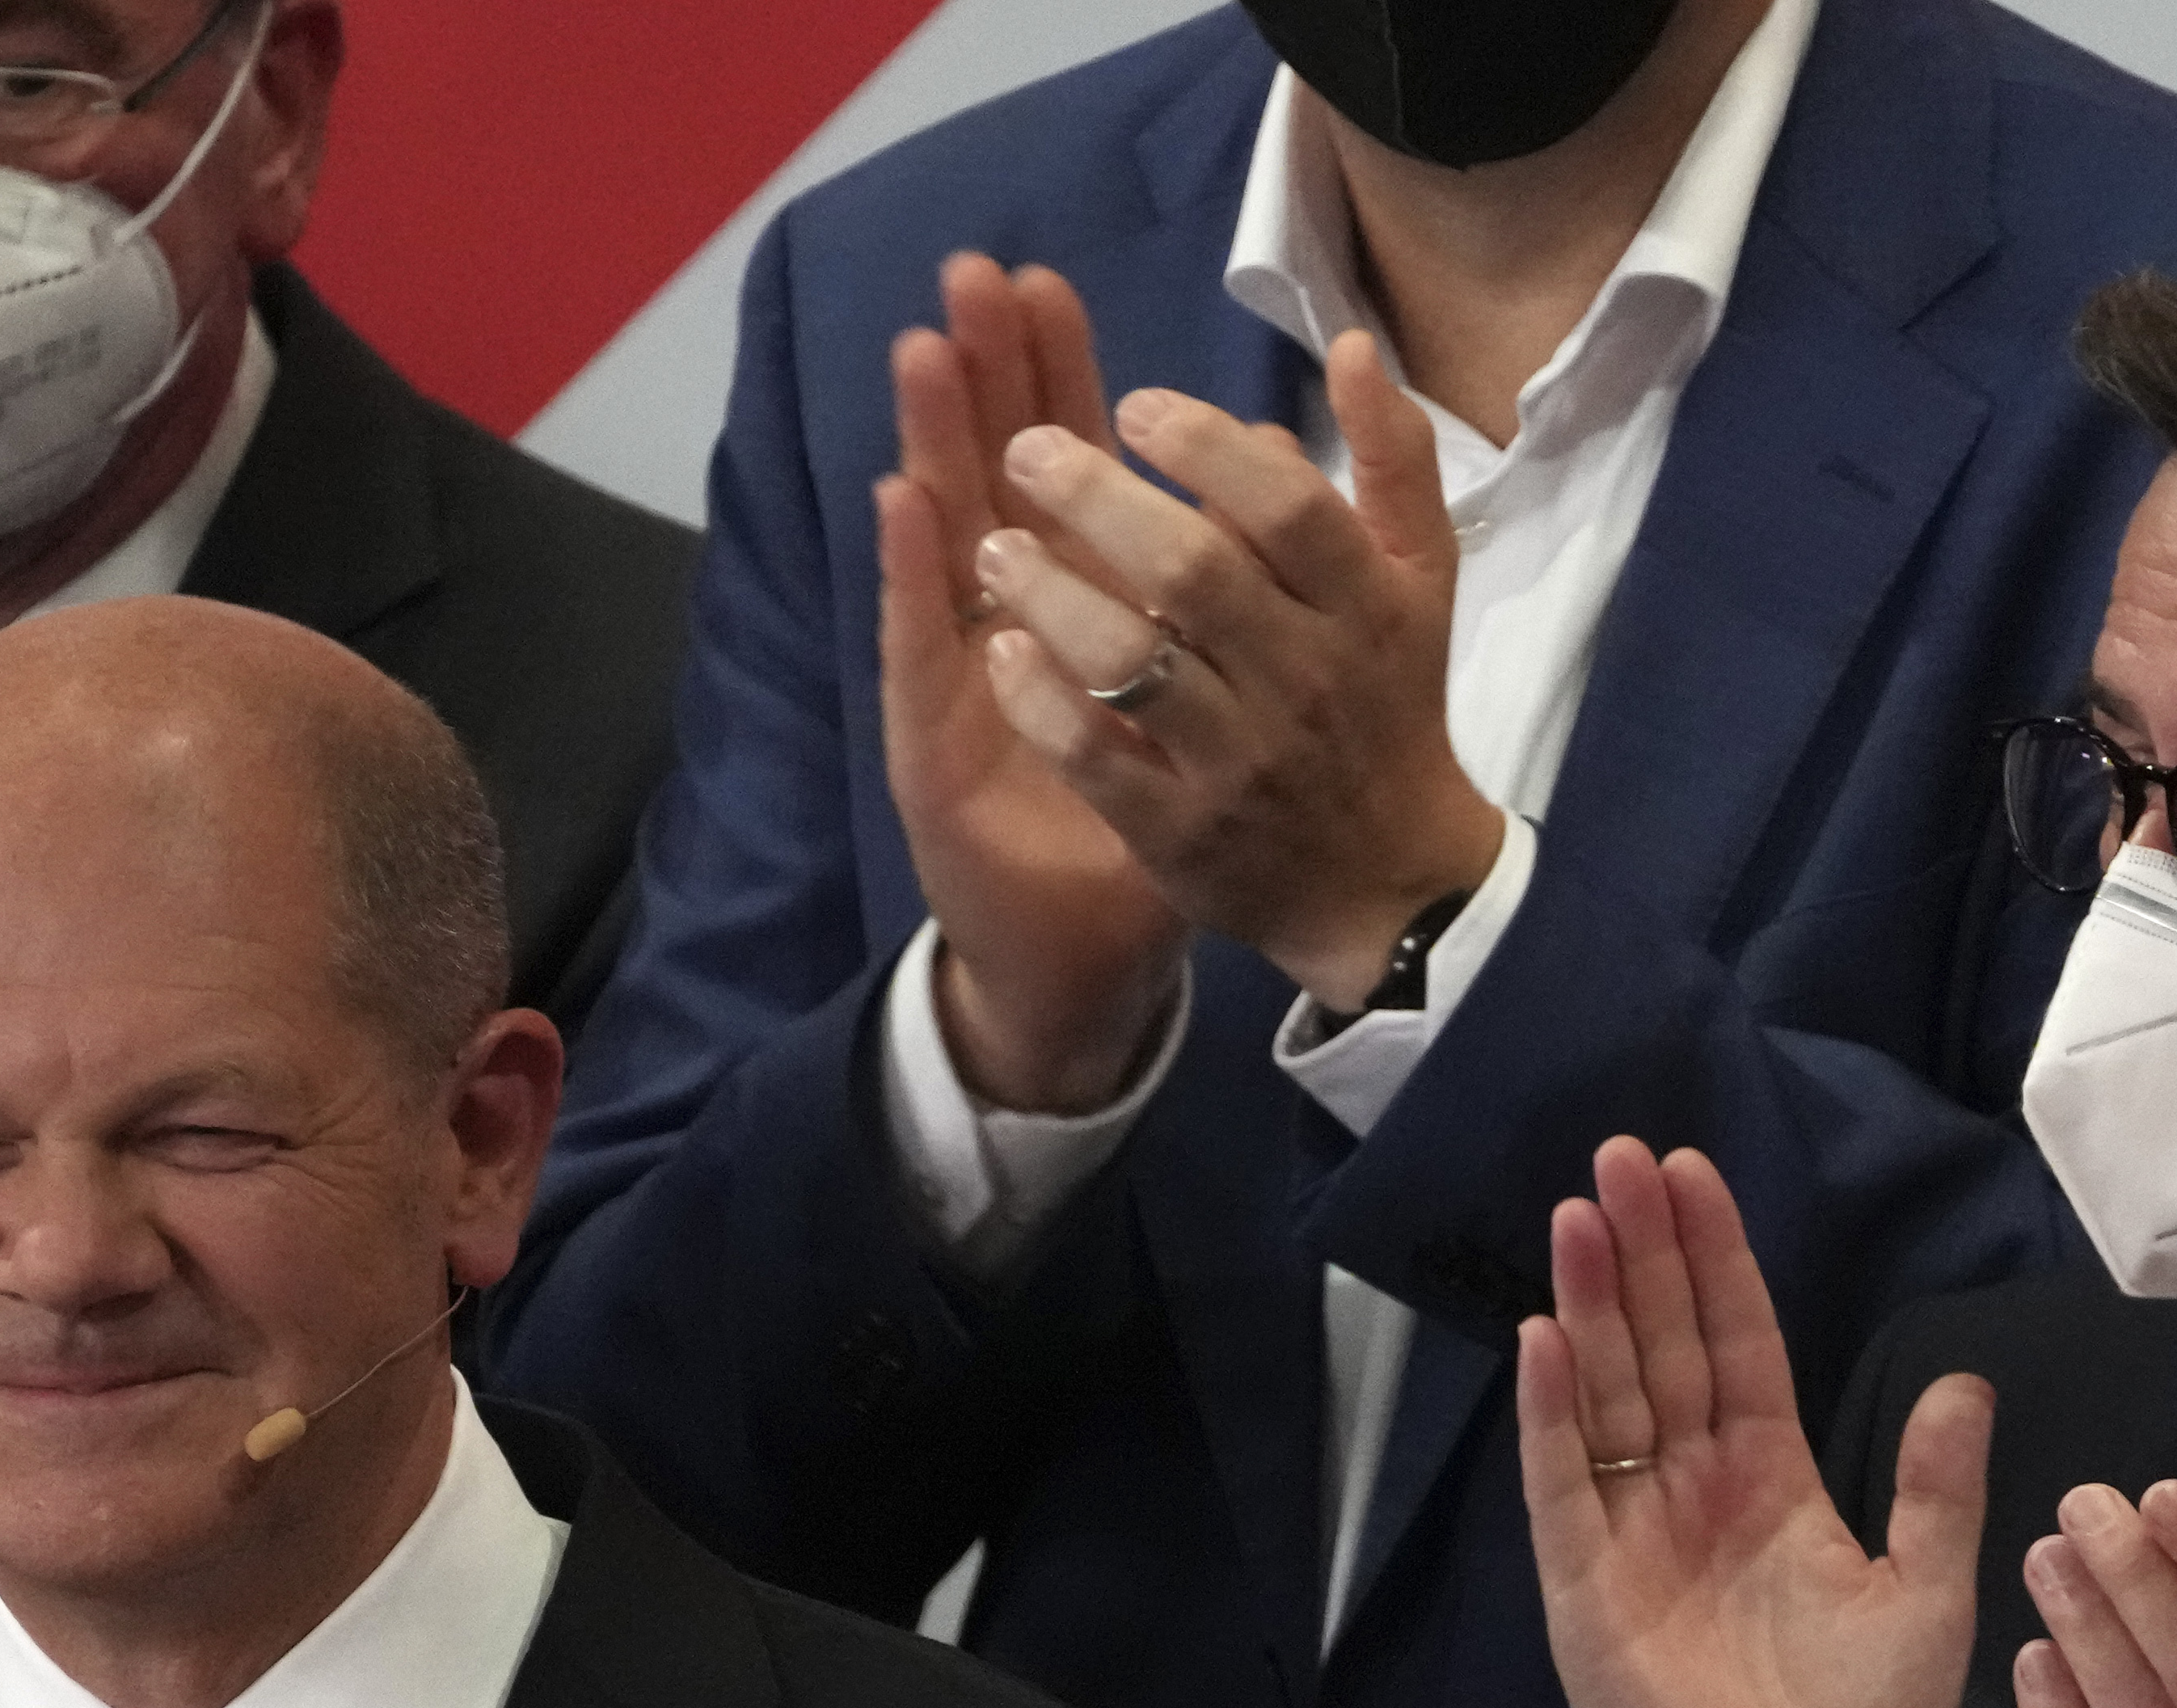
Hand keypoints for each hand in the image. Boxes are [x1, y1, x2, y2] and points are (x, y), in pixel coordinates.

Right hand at [873, 253, 1187, 1110]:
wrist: (1079, 962)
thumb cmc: (1152, 834)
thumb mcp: (1205, 708)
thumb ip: (1235, 604)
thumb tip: (1279, 484)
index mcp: (1079, 604)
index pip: (1059, 463)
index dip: (1049, 375)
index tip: (1043, 283)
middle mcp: (1011, 627)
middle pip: (991, 470)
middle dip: (988, 375)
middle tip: (970, 275)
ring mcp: (963, 681)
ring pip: (942, 538)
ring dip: (932, 441)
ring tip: (923, 350)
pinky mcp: (932, 745)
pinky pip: (922, 647)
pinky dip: (909, 574)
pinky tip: (897, 503)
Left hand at [975, 330, 1505, 1016]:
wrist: (1387, 881)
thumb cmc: (1387, 701)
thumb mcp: (1420, 578)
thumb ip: (1395, 459)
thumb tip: (1356, 346)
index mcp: (1365, 605)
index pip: (1287, 507)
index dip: (1203, 446)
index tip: (1131, 406)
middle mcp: (1305, 680)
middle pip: (1193, 572)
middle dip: (1097, 499)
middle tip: (1026, 451)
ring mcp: (1239, 763)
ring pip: (1133, 662)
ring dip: (1052, 592)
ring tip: (993, 544)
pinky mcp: (1182, 835)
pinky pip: (1098, 760)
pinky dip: (1044, 703)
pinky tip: (1003, 652)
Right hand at [1515, 1137, 1981, 1707]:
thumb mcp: (1930, 1594)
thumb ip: (1936, 1489)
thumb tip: (1964, 1383)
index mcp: (1772, 1480)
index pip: (1735, 1343)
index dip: (1714, 1261)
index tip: (1692, 1173)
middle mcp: (1693, 1491)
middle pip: (1659, 1346)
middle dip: (1642, 1251)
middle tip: (1621, 1156)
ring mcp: (1632, 1533)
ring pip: (1606, 1393)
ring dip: (1592, 1303)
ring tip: (1581, 1213)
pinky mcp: (1584, 1590)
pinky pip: (1563, 1485)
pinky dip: (1552, 1414)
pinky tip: (1545, 1335)